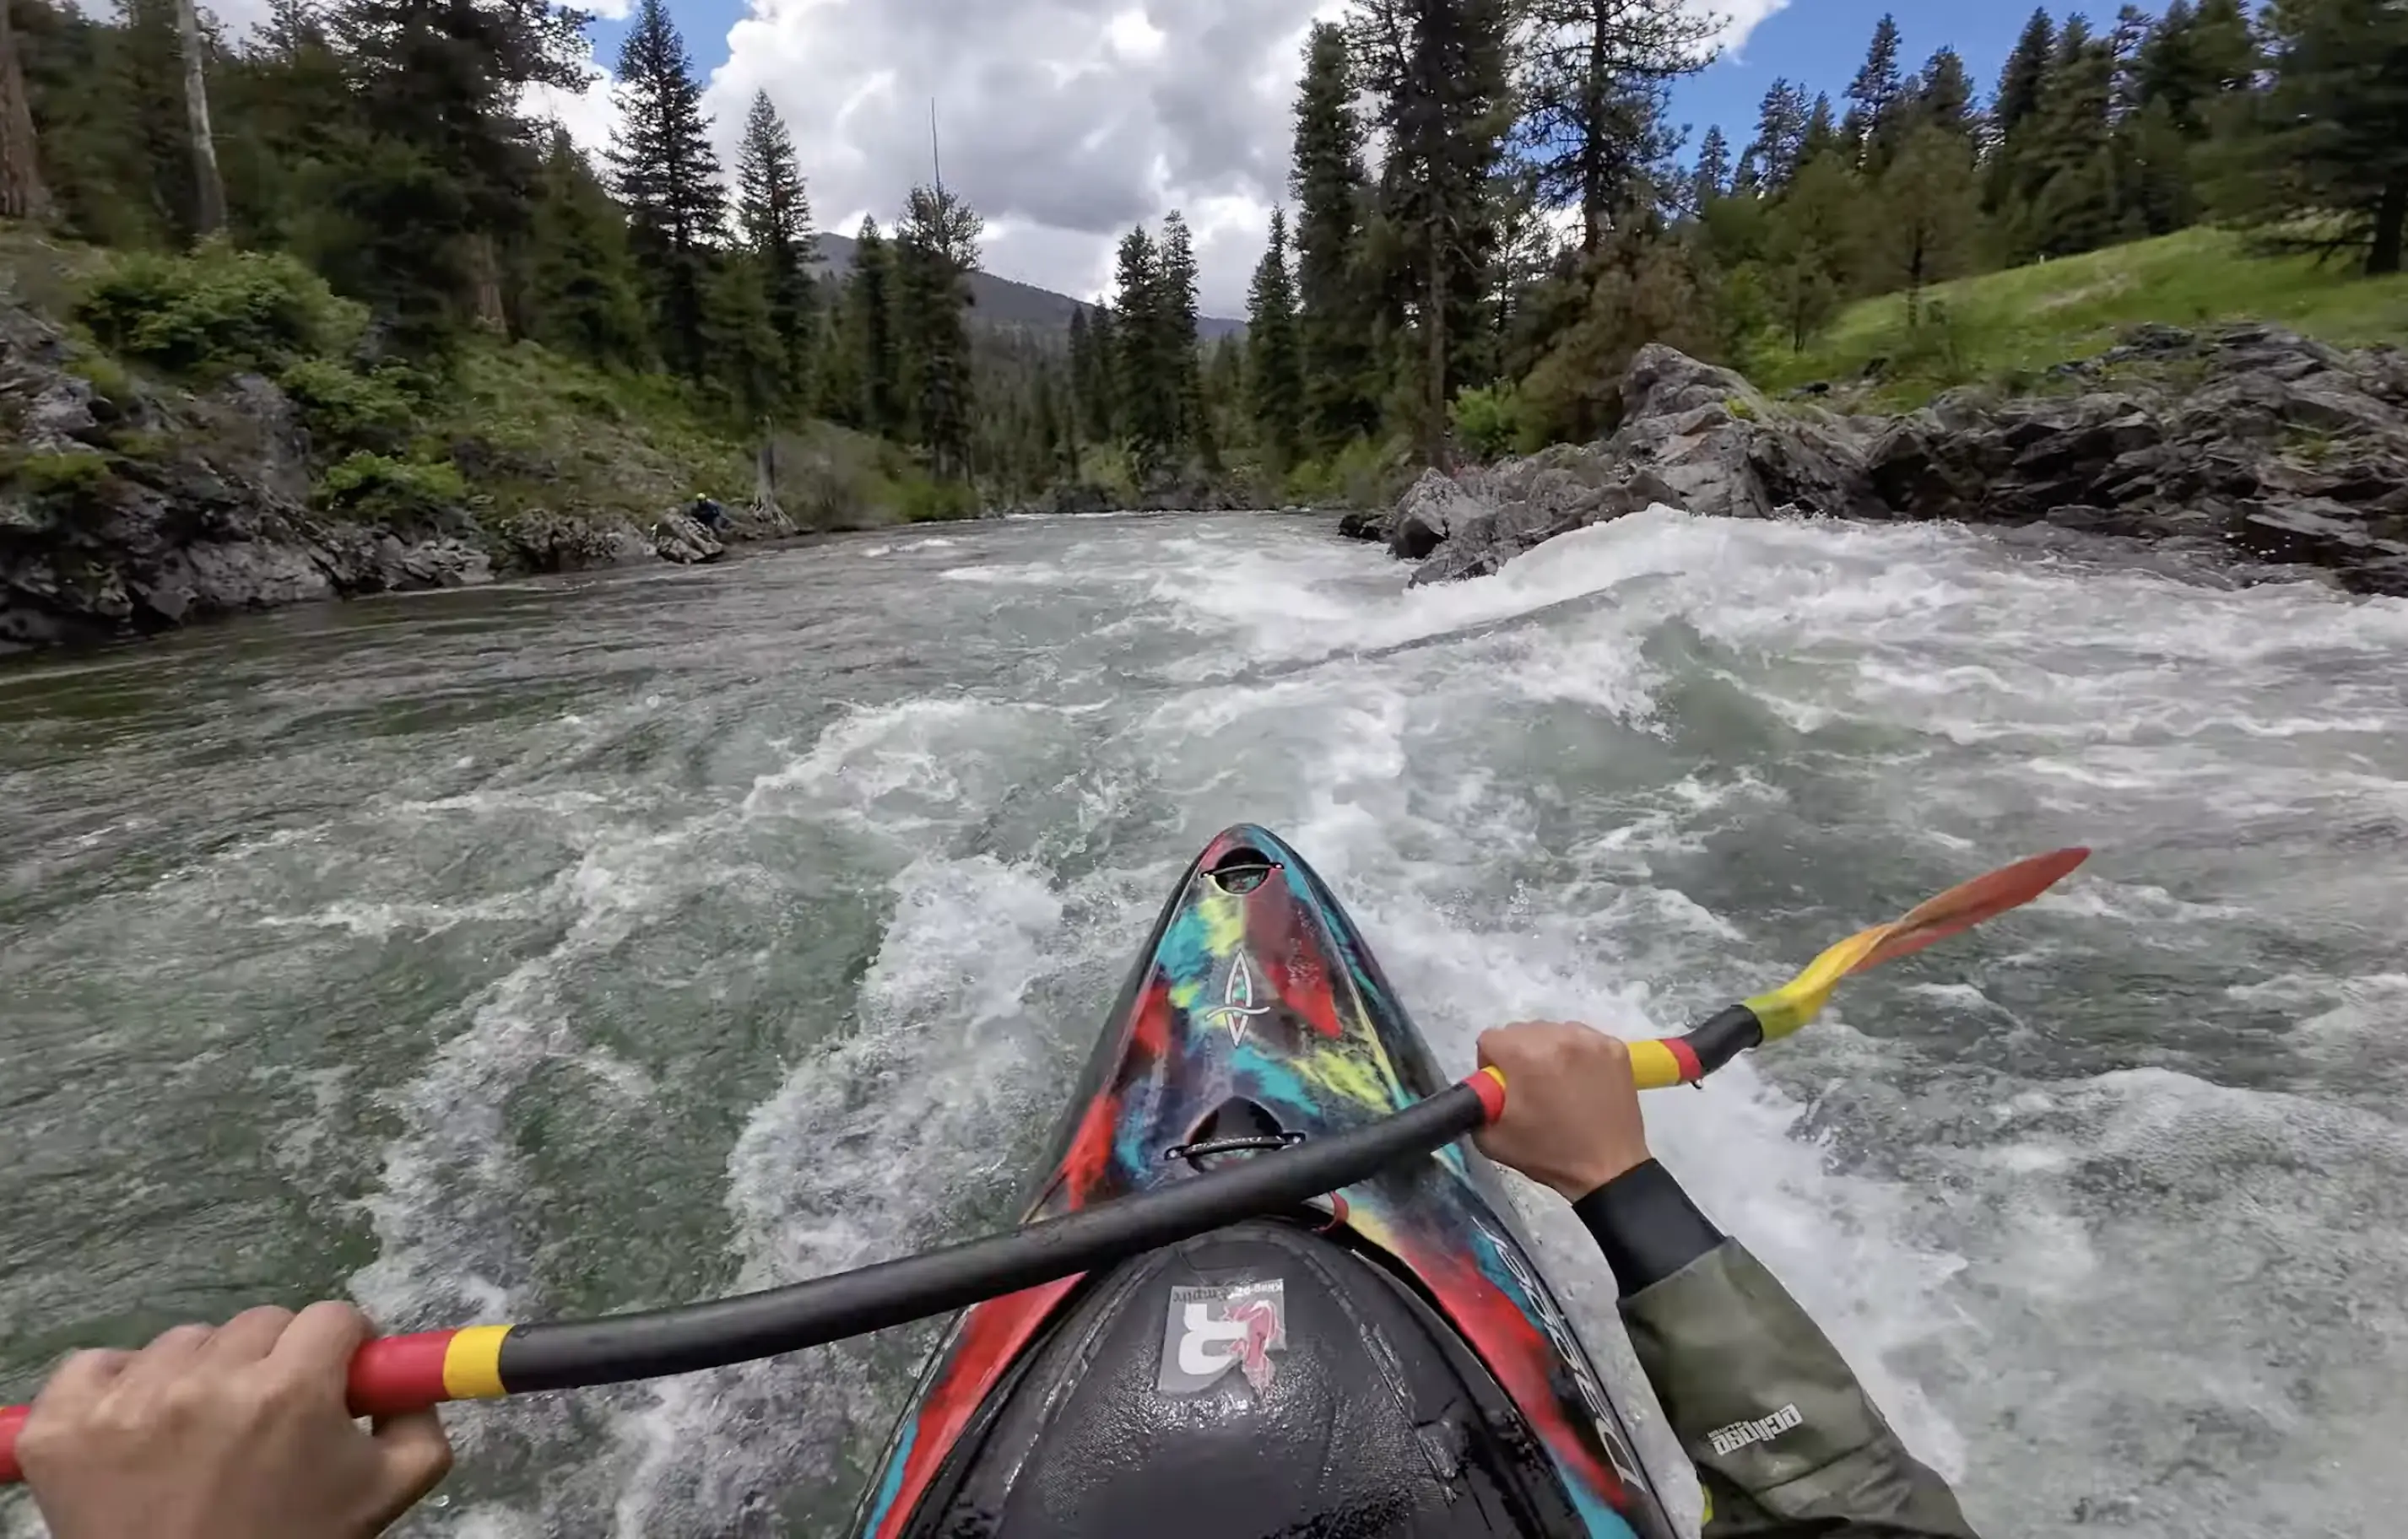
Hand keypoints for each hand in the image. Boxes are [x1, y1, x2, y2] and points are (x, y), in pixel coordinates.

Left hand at [18, 1302, 451, 1538]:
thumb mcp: (390, 1492)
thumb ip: (419, 1417)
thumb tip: (404, 1372)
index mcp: (292, 1392)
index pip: (332, 1318)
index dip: (339, 1350)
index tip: (332, 1381)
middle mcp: (207, 1383)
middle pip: (259, 1323)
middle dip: (274, 1361)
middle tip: (269, 1420)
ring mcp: (126, 1404)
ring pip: (183, 1343)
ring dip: (199, 1376)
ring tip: (201, 1439)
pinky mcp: (61, 1427)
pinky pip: (94, 1365)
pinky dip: (114, 1389)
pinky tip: (137, 1433)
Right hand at [1474, 1021, 1652, 1200]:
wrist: (1609, 1169)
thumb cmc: (1549, 1154)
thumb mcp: (1492, 1138)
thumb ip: (1476, 1103)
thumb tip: (1482, 1087)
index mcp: (1526, 1056)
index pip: (1490, 1039)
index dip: (1490, 1064)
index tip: (1503, 1087)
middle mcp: (1558, 1037)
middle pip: (1521, 1031)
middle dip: (1518, 1055)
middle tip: (1530, 1087)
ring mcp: (1591, 1040)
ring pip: (1552, 1031)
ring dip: (1548, 1050)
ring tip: (1558, 1083)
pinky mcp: (1615, 1047)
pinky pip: (1582, 1038)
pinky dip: (1576, 1053)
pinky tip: (1582, 1080)